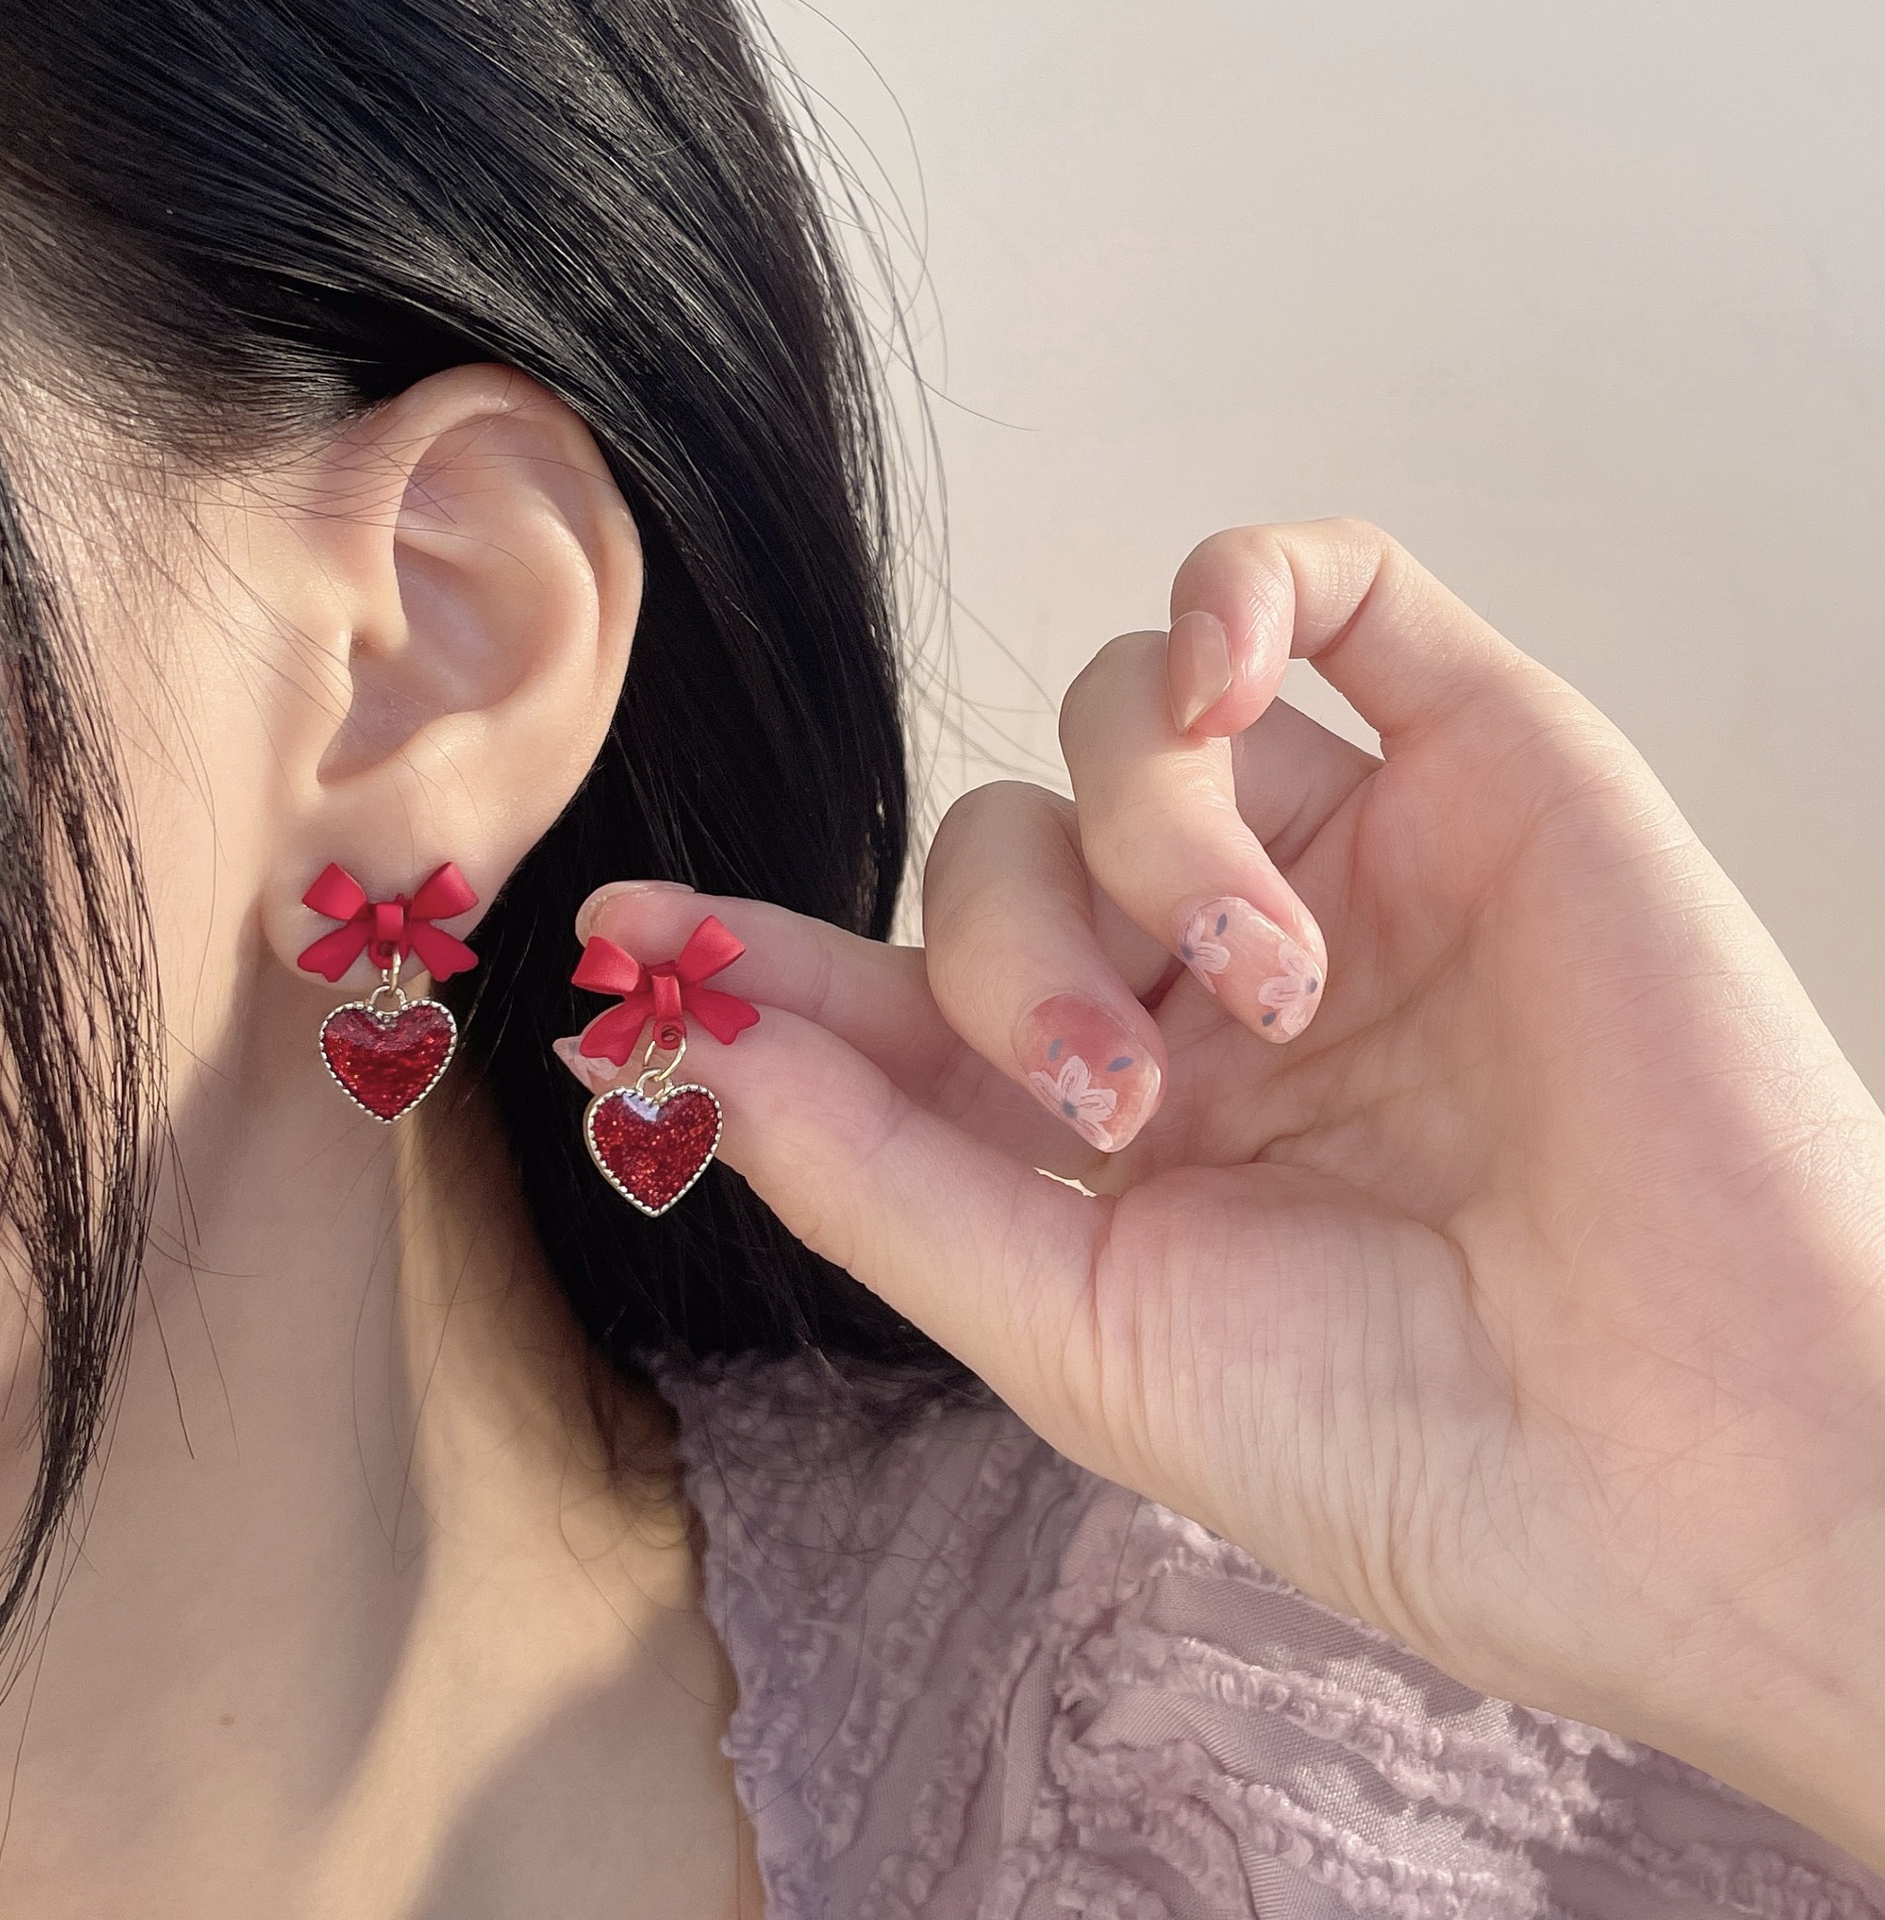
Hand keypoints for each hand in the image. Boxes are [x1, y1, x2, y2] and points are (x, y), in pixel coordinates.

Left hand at [567, 519, 1884, 1863]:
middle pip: (998, 846)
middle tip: (1106, 1093)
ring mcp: (1354, 864)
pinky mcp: (1492, 766)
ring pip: (1133, 716)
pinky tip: (1224, 680)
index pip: (901, 992)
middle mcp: (1219, 983)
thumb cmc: (1409, 1444)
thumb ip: (880, 1175)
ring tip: (1260, 983)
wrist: (1697, 1458)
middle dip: (1003, 951)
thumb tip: (698, 1048)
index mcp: (1124, 1127)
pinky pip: (1336, 591)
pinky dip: (1239, 592)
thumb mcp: (1084, 1335)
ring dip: (1136, 825)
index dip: (769, 958)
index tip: (634, 928)